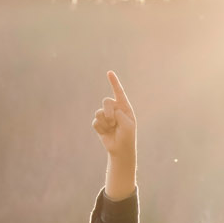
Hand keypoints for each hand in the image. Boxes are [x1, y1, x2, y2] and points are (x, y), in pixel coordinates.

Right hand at [91, 70, 137, 194]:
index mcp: (124, 107)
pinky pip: (95, 122)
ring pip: (99, 112)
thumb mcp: (127, 124)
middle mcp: (115, 109)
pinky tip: (106, 132)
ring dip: (105, 122)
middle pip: (106, 101)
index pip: (119, 92)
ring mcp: (106, 116)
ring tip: (111, 128)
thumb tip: (107, 112)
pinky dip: (100, 128)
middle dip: (108, 111)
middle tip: (113, 121)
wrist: (121, 149)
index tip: (109, 72)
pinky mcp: (99, 123)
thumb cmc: (128, 136)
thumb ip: (119, 114)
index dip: (114, 82)